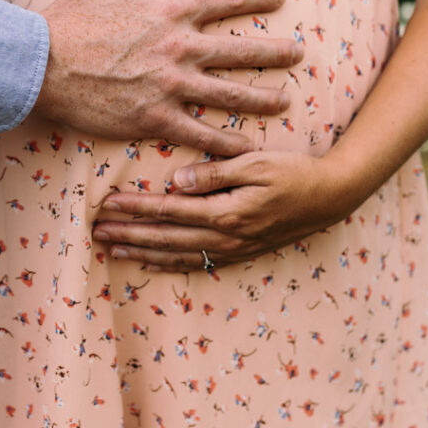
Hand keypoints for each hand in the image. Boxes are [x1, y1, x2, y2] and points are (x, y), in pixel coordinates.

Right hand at [33, 0, 303, 156]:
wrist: (40, 63)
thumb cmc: (70, 18)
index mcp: (170, 11)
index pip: (228, 1)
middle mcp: (179, 48)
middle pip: (241, 50)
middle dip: (276, 52)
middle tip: (300, 53)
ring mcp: (170, 86)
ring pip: (230, 94)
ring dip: (263, 98)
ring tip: (285, 101)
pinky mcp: (154, 118)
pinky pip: (199, 132)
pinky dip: (226, 141)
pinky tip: (246, 147)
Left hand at [91, 150, 363, 270]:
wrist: (332, 196)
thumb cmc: (294, 171)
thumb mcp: (256, 163)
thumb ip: (214, 174)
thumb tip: (175, 182)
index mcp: (225, 212)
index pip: (169, 210)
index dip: (135, 208)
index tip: (107, 204)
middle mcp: (225, 236)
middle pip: (165, 237)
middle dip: (128, 233)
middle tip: (96, 230)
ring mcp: (232, 248)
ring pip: (176, 255)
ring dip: (142, 251)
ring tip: (112, 248)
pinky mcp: (240, 251)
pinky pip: (196, 263)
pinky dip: (169, 264)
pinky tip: (150, 263)